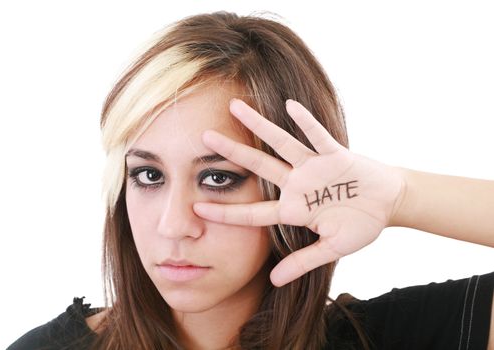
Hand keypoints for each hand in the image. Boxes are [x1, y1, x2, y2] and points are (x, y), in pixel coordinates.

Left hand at [193, 98, 404, 286]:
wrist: (388, 203)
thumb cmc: (359, 225)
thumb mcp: (331, 249)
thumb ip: (303, 261)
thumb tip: (274, 280)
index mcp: (294, 210)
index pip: (253, 212)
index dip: (226, 212)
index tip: (197, 209)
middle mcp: (297, 185)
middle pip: (258, 166)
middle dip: (232, 153)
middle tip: (203, 137)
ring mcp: (314, 168)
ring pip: (281, 144)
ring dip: (260, 126)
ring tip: (235, 106)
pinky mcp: (335, 155)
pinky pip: (318, 137)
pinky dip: (306, 123)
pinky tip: (289, 106)